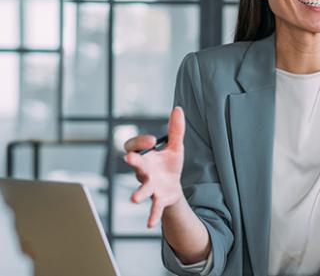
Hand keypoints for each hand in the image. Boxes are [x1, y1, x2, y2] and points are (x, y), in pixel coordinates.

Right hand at [123, 106, 185, 227]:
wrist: (173, 186)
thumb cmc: (169, 165)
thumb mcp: (175, 146)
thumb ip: (175, 130)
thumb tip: (178, 108)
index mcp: (145, 157)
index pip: (133, 147)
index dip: (140, 142)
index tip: (152, 140)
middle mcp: (144, 171)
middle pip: (136, 165)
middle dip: (133, 162)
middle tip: (129, 159)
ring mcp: (150, 186)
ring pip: (142, 189)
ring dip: (138, 193)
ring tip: (135, 199)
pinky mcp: (159, 199)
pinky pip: (154, 208)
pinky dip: (152, 215)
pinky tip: (149, 224)